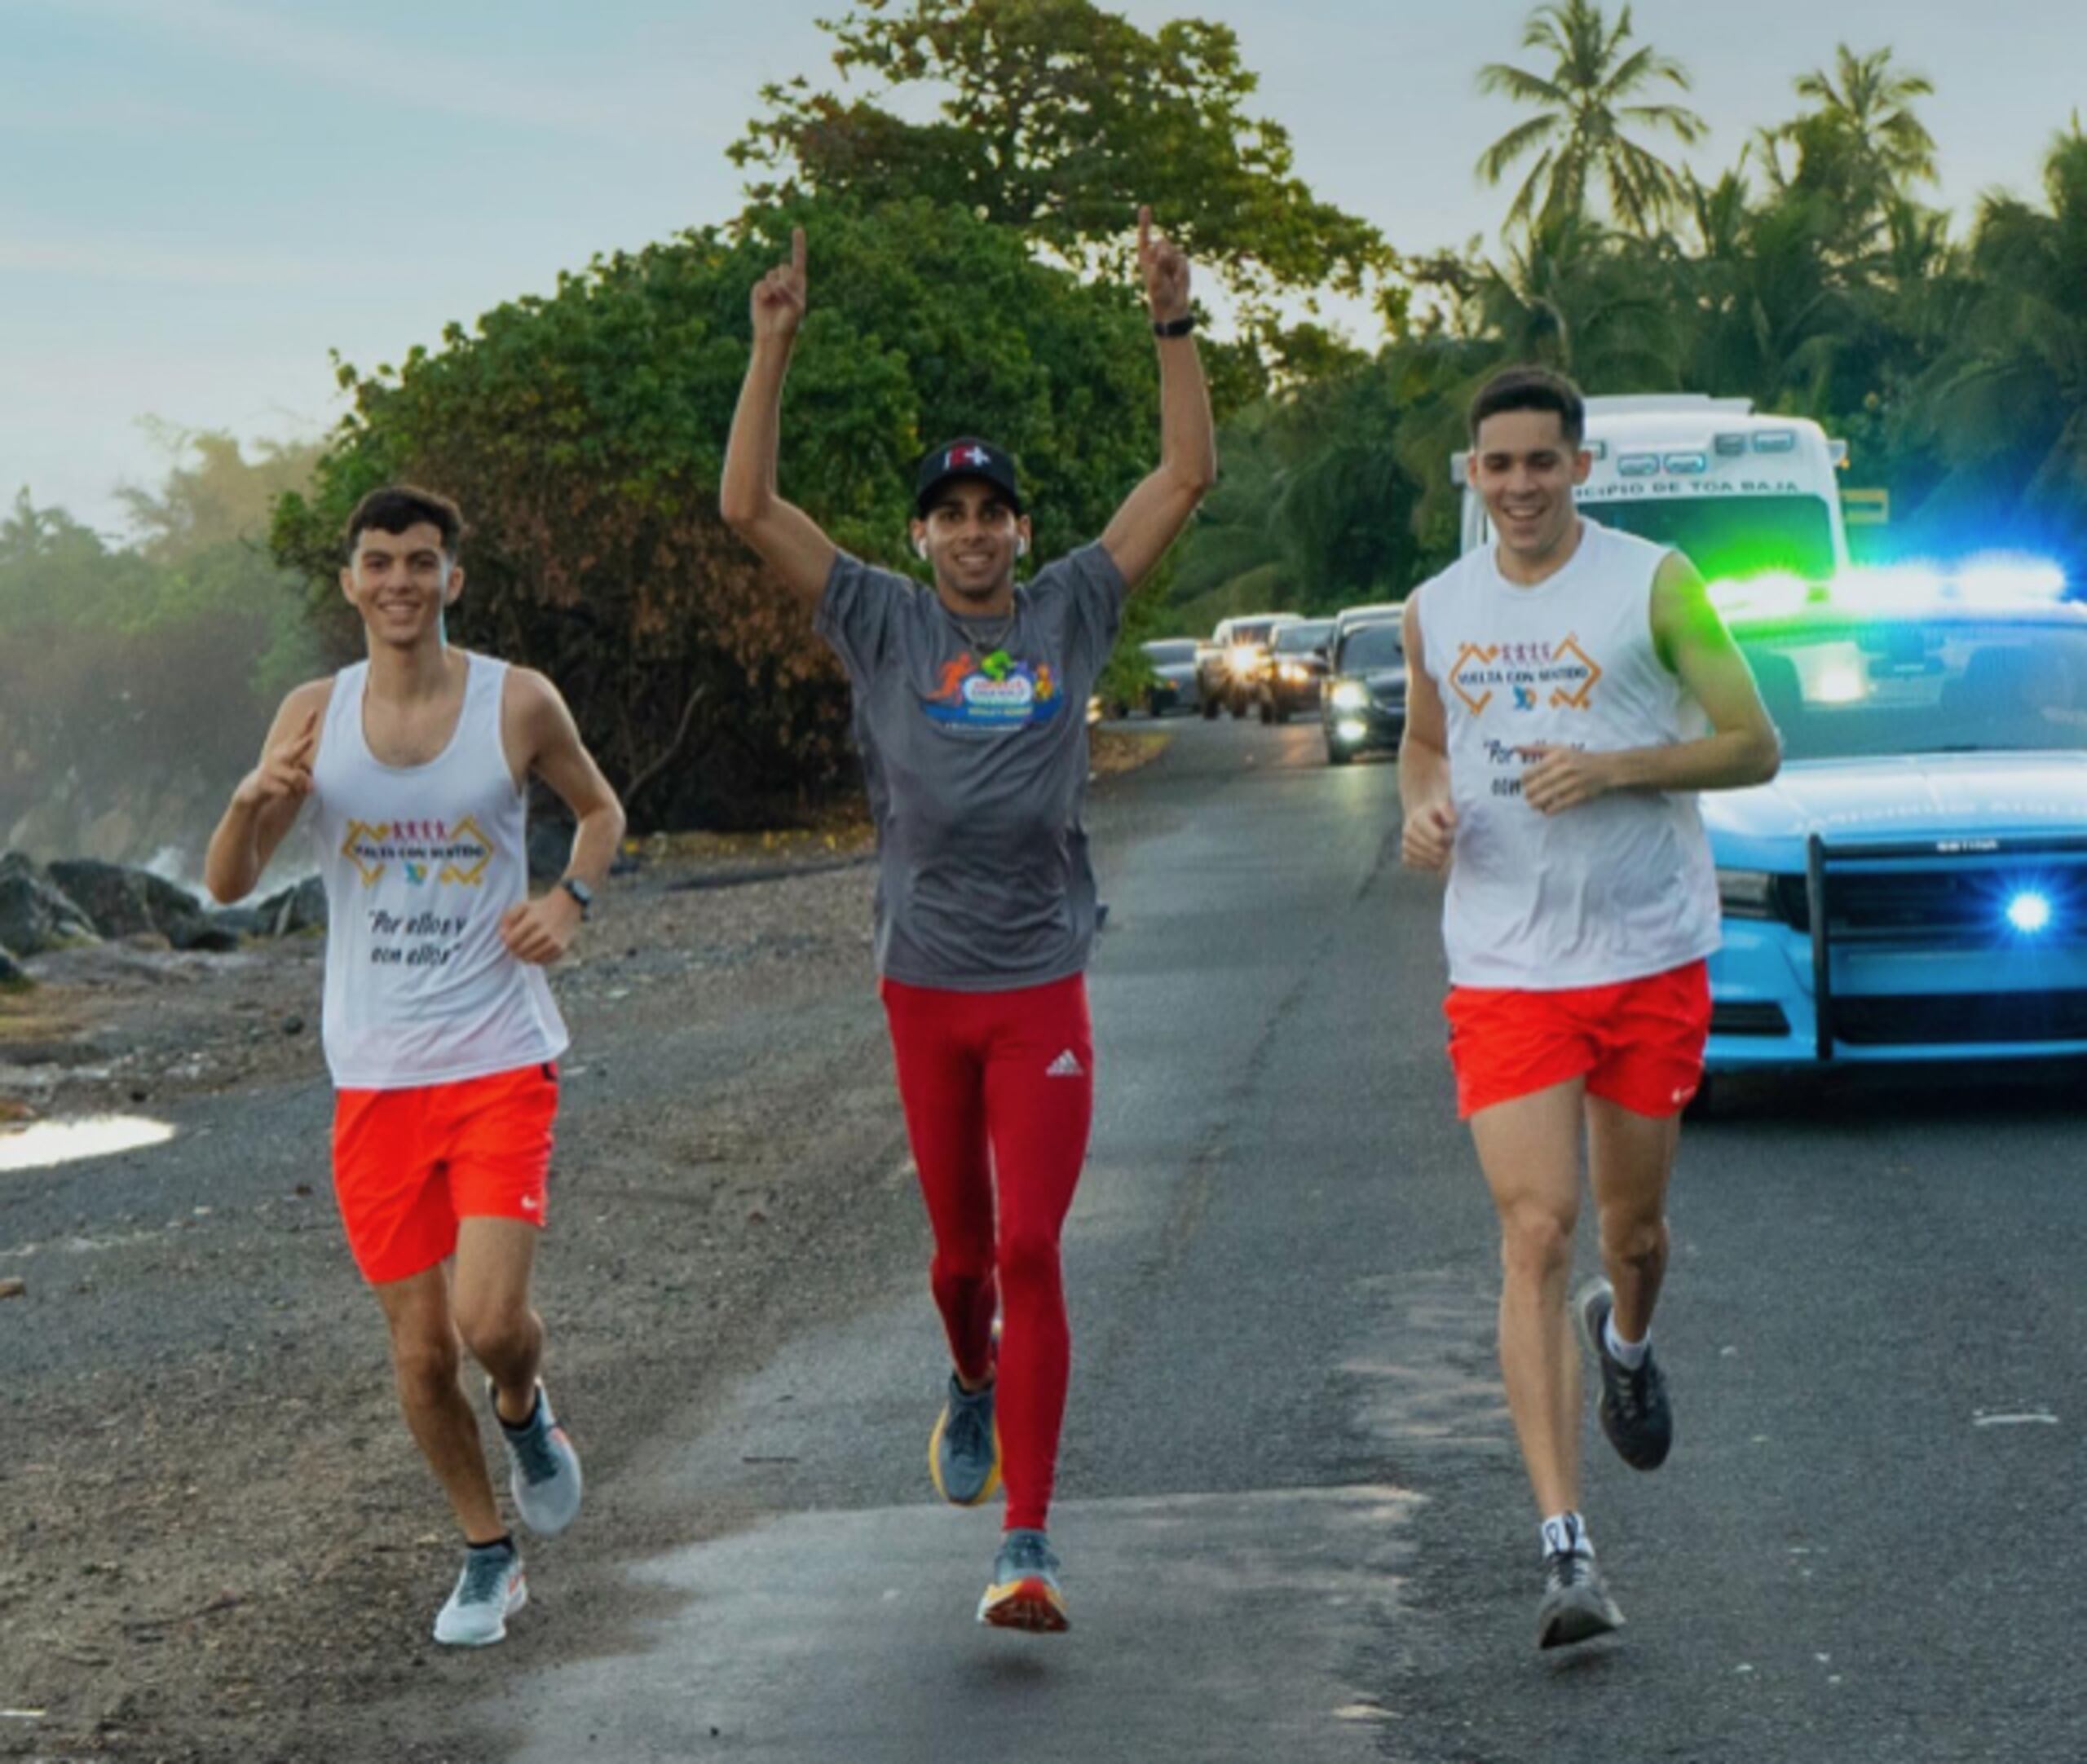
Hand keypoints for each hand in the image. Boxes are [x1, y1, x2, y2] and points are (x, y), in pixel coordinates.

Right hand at [233, 710, 317, 811]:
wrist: (252, 790)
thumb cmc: (280, 779)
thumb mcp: (294, 773)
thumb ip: (305, 777)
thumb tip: (311, 787)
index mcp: (287, 750)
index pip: (298, 735)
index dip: (307, 723)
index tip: (314, 710)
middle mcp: (277, 756)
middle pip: (293, 751)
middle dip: (301, 746)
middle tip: (310, 740)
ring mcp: (269, 768)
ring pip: (294, 777)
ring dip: (300, 786)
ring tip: (298, 789)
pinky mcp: (262, 781)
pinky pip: (285, 790)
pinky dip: (289, 794)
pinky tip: (283, 792)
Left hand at [500, 891, 580, 965]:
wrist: (567, 906)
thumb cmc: (540, 907)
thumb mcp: (523, 906)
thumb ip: (508, 918)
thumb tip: (502, 935)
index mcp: (533, 921)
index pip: (511, 941)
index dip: (507, 942)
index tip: (508, 939)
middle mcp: (545, 933)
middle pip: (520, 952)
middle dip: (514, 950)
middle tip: (515, 946)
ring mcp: (554, 943)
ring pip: (531, 959)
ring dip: (524, 956)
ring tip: (523, 950)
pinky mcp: (561, 949)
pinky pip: (543, 962)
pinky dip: (536, 959)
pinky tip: (534, 952)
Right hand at [751, 226, 806, 343]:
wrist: (772, 335)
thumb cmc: (789, 323)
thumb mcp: (796, 309)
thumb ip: (789, 293)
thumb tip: (776, 283)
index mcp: (798, 283)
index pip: (799, 260)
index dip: (798, 244)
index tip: (797, 228)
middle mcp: (785, 281)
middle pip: (783, 268)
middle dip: (784, 281)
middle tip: (784, 298)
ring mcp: (771, 285)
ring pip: (771, 274)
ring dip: (773, 289)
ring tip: (775, 303)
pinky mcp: (759, 290)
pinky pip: (760, 284)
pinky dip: (763, 294)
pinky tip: (765, 304)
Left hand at [1138, 205, 1189, 324]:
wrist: (1172, 306)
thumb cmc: (1159, 294)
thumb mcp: (1155, 280)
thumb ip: (1158, 263)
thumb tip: (1163, 249)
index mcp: (1145, 257)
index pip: (1144, 236)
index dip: (1145, 221)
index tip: (1145, 207)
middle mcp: (1157, 254)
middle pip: (1162, 242)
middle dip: (1163, 256)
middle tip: (1163, 271)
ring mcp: (1170, 257)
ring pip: (1173, 250)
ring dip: (1172, 265)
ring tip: (1170, 278)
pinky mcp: (1181, 261)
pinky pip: (1182, 258)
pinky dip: (1180, 269)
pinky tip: (1177, 279)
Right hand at [1401, 800, 1458, 870]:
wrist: (1421, 815)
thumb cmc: (1436, 812)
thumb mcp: (1443, 805)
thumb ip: (1449, 812)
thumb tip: (1453, 823)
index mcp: (1418, 819)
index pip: (1438, 838)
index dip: (1449, 840)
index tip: (1452, 837)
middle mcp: (1408, 832)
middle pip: (1433, 850)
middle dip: (1445, 851)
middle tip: (1450, 847)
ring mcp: (1405, 844)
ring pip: (1424, 859)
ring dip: (1437, 859)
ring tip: (1444, 852)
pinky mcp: (1405, 855)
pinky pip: (1415, 864)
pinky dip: (1426, 865)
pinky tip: (1434, 859)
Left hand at [1521, 745, 1614, 814]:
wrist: (1604, 767)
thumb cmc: (1576, 757)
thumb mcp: (1557, 749)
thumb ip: (1535, 749)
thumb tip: (1514, 748)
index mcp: (1557, 756)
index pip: (1533, 771)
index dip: (1524, 779)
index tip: (1523, 783)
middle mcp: (1565, 769)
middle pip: (1539, 785)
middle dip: (1529, 793)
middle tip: (1526, 795)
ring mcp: (1573, 782)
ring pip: (1548, 796)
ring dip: (1537, 803)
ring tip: (1532, 804)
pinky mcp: (1580, 794)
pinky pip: (1561, 805)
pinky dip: (1550, 809)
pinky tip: (1545, 810)